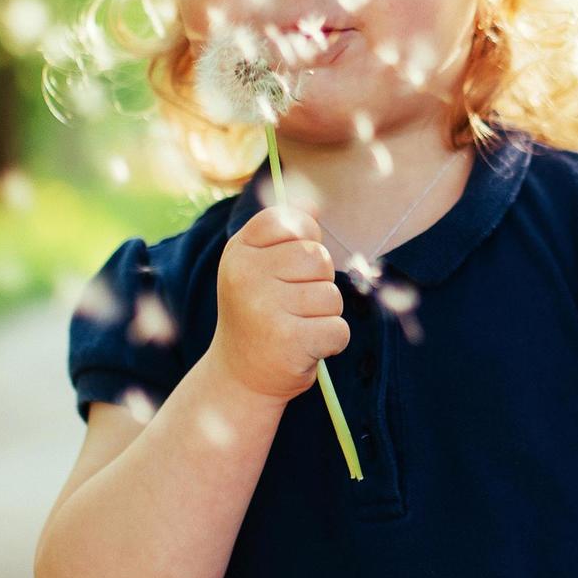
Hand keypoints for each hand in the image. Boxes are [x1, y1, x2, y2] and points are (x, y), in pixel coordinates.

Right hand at [210, 203, 348, 401]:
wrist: (238, 376)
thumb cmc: (258, 314)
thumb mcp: (259, 266)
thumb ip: (286, 232)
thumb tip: (314, 201)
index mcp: (239, 251)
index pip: (292, 221)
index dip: (306, 240)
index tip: (291, 266)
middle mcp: (246, 276)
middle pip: (319, 258)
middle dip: (319, 282)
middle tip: (295, 305)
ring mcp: (265, 308)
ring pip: (332, 296)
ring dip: (324, 315)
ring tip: (296, 327)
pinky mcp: (288, 341)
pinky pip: (339, 329)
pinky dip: (331, 342)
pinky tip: (305, 348)